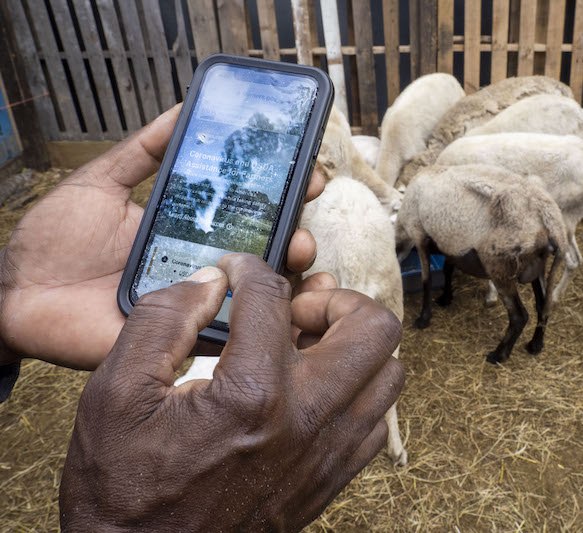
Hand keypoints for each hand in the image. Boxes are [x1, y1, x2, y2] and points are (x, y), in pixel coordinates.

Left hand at [0, 105, 323, 368]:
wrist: (16, 298)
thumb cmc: (52, 242)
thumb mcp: (100, 183)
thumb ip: (142, 152)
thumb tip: (182, 110)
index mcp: (187, 229)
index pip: (247, 210)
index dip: (281, 192)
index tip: (307, 172)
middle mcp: (200, 265)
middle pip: (264, 251)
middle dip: (296, 230)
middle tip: (304, 214)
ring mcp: (198, 302)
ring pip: (260, 292)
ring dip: (291, 274)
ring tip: (298, 251)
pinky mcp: (186, 337)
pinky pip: (234, 335)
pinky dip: (267, 325)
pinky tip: (285, 308)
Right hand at [59, 253, 403, 531]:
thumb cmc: (125, 491)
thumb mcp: (115, 395)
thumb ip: (162, 321)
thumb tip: (209, 281)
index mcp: (252, 393)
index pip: (274, 297)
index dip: (250, 268)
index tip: (235, 272)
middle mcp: (308, 420)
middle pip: (374, 327)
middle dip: (336, 300)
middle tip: (296, 311)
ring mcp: (329, 453)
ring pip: (389, 372)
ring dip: (355, 345)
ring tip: (308, 348)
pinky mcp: (333, 478)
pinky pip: (377, 419)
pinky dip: (357, 392)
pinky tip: (313, 392)